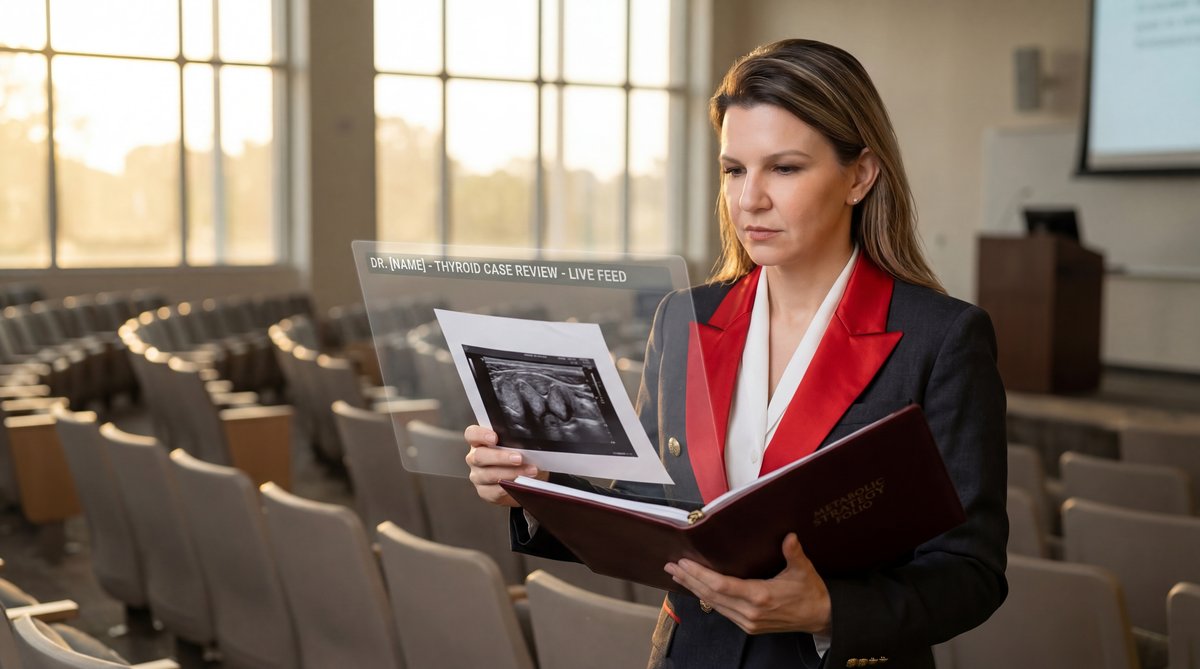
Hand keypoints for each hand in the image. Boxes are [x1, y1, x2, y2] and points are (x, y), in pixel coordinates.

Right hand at [464, 425, 548, 506]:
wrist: (525, 478)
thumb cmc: (519, 456)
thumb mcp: (518, 445)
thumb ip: (518, 441)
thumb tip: (530, 443)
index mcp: (480, 441)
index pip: (472, 434)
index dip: (480, 435)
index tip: (494, 438)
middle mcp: (475, 458)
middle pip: (479, 456)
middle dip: (500, 457)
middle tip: (518, 458)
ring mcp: (478, 475)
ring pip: (488, 475)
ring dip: (511, 474)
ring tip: (528, 472)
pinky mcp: (485, 491)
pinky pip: (494, 491)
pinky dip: (509, 488)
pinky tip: (520, 484)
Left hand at [664, 533, 831, 635]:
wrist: (820, 617)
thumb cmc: (811, 593)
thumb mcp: (803, 570)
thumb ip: (793, 553)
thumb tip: (788, 536)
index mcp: (760, 597)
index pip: (721, 585)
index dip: (699, 575)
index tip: (684, 564)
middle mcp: (750, 612)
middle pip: (711, 595)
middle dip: (689, 580)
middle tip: (672, 567)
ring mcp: (747, 621)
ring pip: (713, 604)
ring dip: (695, 589)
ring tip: (679, 576)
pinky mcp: (748, 626)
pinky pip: (722, 611)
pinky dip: (707, 598)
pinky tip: (699, 589)